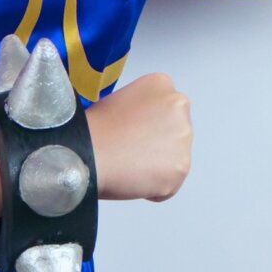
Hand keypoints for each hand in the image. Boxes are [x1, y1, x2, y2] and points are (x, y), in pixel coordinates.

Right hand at [86, 71, 191, 202]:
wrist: (87, 152)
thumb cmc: (93, 129)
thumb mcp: (118, 100)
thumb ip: (141, 110)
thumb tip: (144, 130)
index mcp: (161, 84)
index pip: (165, 108)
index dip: (146, 124)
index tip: (130, 131)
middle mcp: (179, 105)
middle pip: (175, 131)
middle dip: (157, 144)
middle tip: (130, 150)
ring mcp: (184, 138)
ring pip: (174, 158)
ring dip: (156, 166)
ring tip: (129, 165)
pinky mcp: (181, 168)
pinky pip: (171, 184)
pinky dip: (155, 187)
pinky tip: (134, 178)